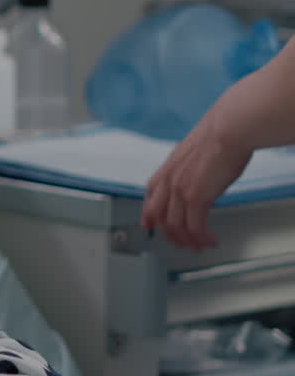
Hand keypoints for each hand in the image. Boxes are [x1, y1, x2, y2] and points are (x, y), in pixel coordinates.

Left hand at [141, 113, 251, 250]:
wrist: (227, 130)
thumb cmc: (218, 137)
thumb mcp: (192, 154)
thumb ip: (187, 169)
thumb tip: (196, 178)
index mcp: (166, 170)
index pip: (149, 198)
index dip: (148, 215)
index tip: (149, 226)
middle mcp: (168, 182)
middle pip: (159, 217)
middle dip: (170, 235)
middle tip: (183, 244)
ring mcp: (180, 190)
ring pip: (176, 226)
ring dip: (188, 241)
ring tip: (201, 246)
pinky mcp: (197, 197)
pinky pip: (195, 227)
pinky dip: (202, 238)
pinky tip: (211, 240)